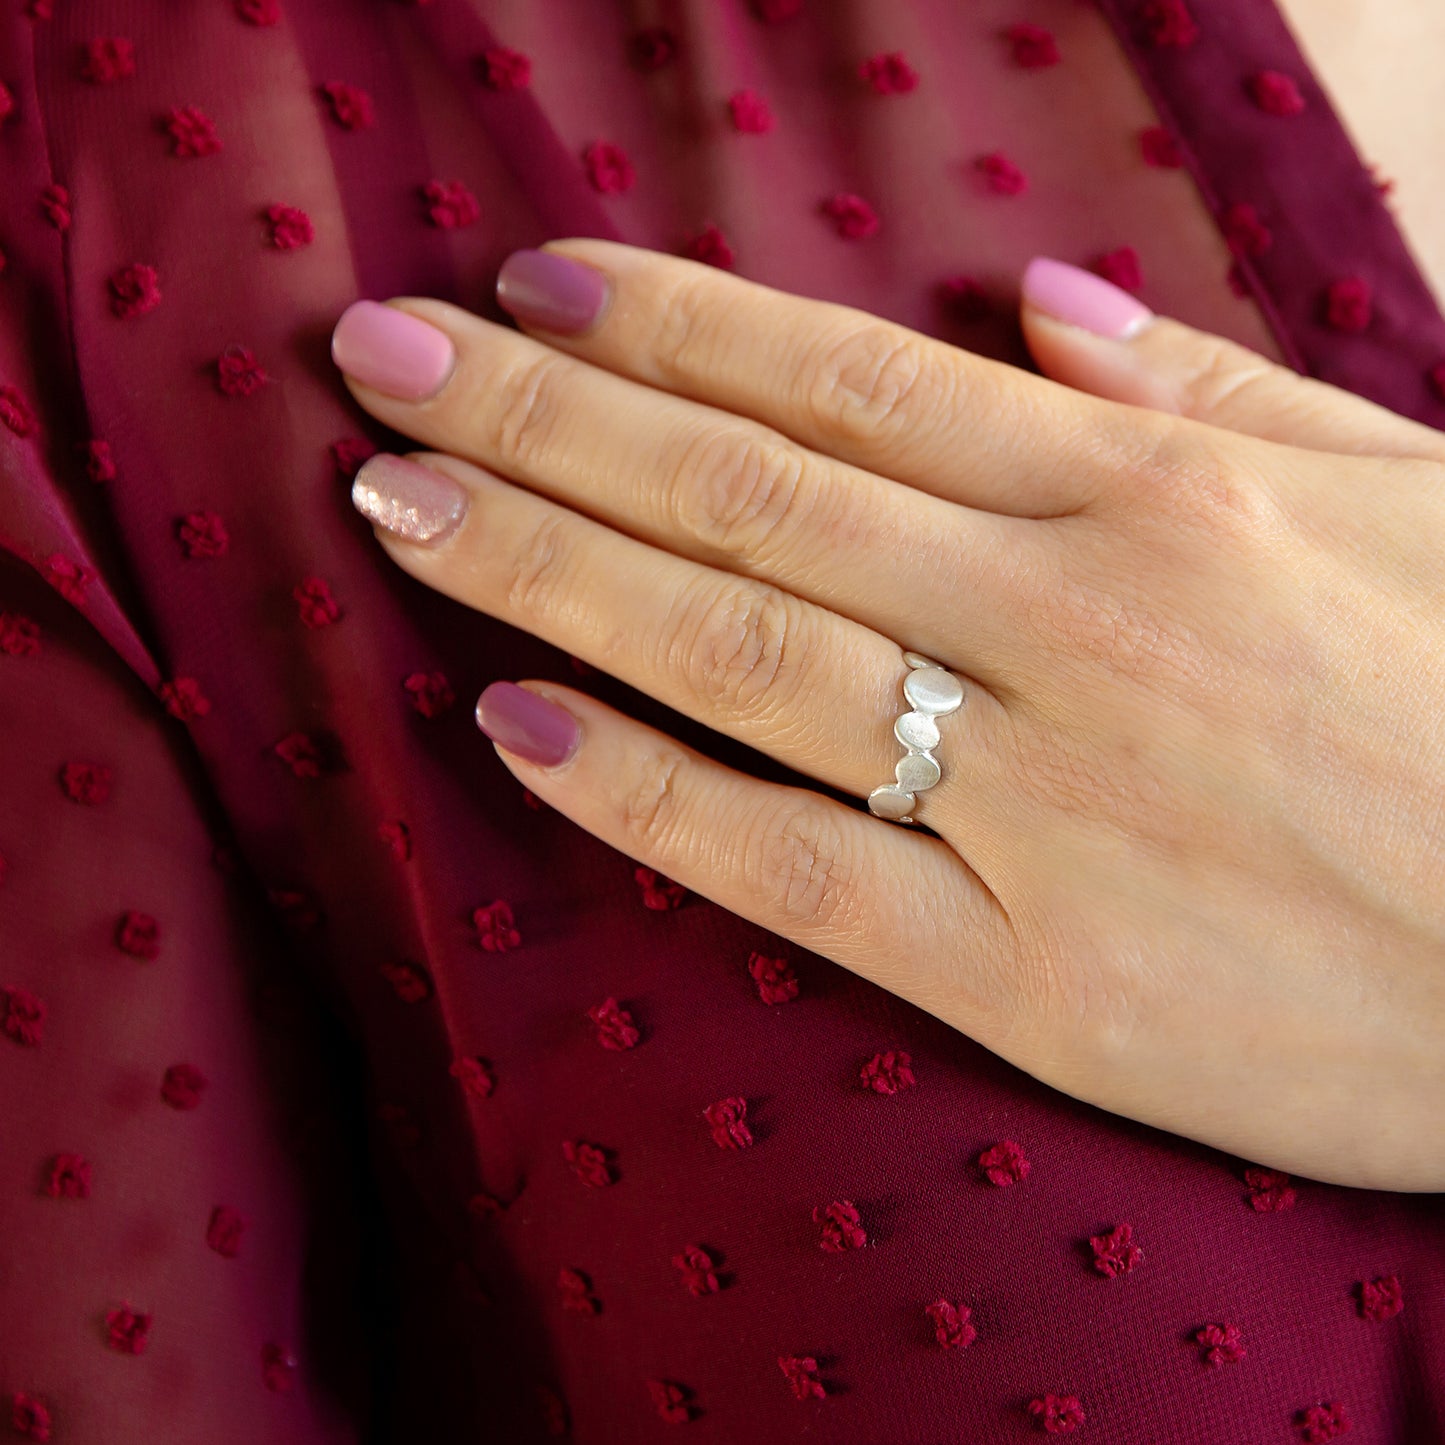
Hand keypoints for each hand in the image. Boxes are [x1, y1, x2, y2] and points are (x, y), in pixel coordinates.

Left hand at [330, 240, 1444, 1191]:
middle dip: (545, 420)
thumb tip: (1041, 305)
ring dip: (552, 567)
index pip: (846, 381)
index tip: (532, 289)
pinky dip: (649, 792)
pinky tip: (521, 728)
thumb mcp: (1408, 501)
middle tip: (382, 365)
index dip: (670, 327)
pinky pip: (798, 863)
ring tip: (405, 507)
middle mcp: (1068, 622)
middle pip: (748, 490)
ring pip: (741, 650)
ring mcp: (1037, 799)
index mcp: (1152, 498)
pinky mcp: (1032, 973)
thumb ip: (1213, 395)